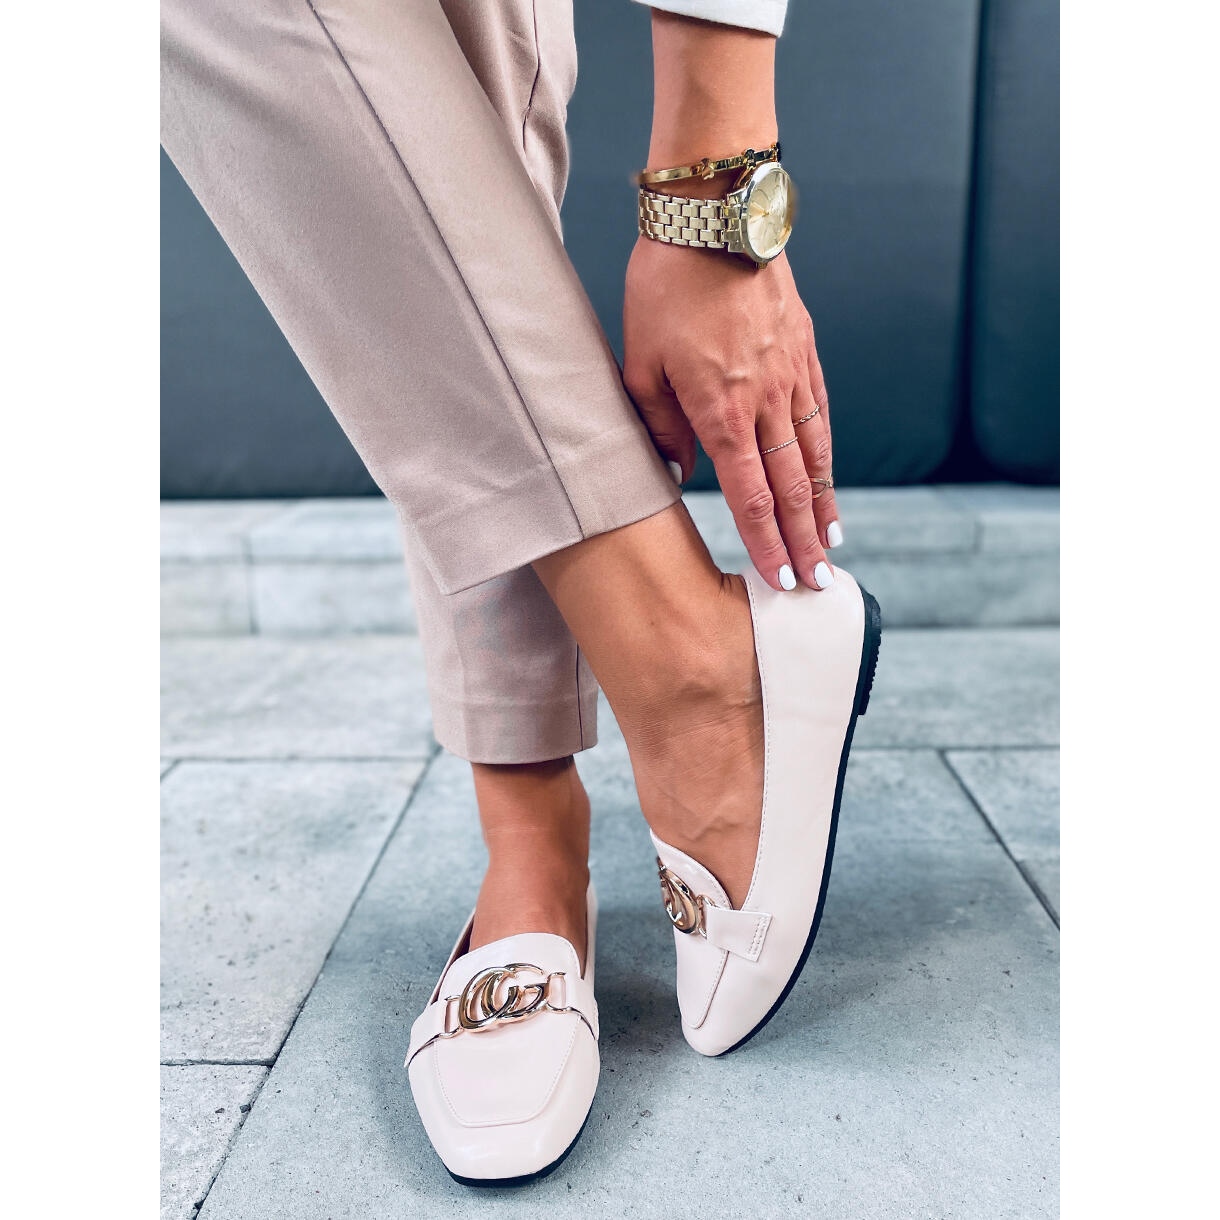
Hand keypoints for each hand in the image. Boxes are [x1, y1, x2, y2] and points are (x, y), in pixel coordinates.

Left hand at [623, 237, 840, 591]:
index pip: (749, 496)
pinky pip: (820, 412)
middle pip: (792, 487)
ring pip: (815, 454)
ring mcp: (792, 374)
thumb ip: (657, 425)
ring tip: (833, 541)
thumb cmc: (664, 287)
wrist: (714, 216)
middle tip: (818, 582)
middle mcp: (765, 400)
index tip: (780, 579)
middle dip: (803, 541)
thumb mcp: (640, 361)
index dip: (766, 543)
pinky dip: (828, 452)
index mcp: (721, 411)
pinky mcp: (804, 350)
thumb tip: (675, 471)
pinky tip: (829, 474)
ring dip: (824, 504)